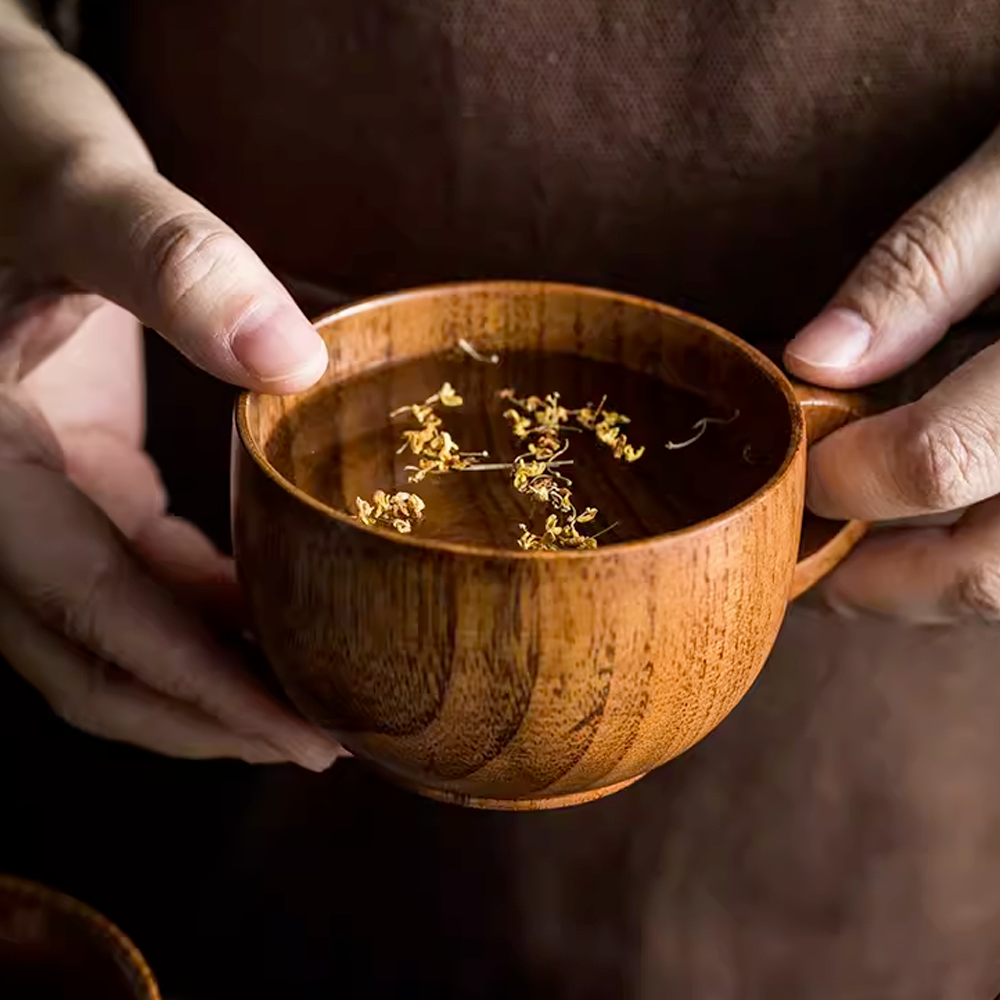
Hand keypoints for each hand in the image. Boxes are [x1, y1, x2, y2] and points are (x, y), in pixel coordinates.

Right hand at [0, 3, 339, 765]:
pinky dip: (202, 612)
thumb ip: (172, 262)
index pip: (89, 611)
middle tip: (324, 743)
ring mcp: (28, 498)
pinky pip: (130, 576)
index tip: (298, 734)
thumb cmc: (2, 145)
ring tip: (313, 700)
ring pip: (109, 633)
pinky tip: (274, 614)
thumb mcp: (77, 190)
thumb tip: (291, 362)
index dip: (195, 686)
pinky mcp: (68, 477)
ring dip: (206, 679)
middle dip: (205, 715)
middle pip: (92, 659)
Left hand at [785, 122, 999, 622]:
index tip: (797, 467)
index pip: (941, 460)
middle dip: (881, 584)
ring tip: (865, 569)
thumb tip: (814, 360)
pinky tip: (946, 541)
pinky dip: (987, 566)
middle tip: (811, 567)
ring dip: (935, 592)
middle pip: (989, 573)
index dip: (847, 480)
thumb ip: (922, 267)